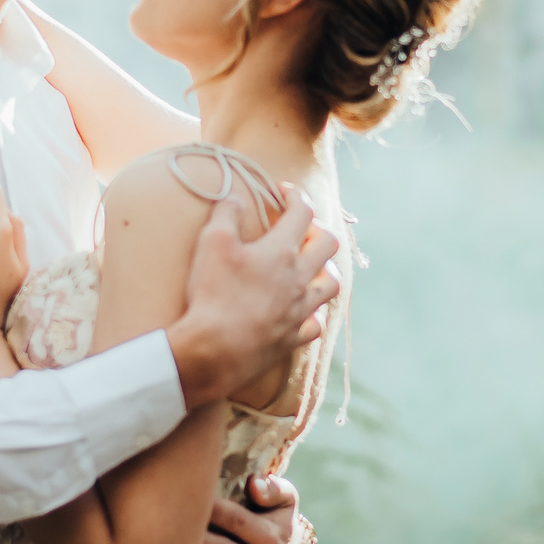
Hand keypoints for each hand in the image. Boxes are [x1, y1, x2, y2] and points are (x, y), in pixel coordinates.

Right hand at [164, 185, 340, 409]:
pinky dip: (314, 312)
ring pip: (331, 284)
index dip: (295, 195)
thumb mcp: (212, 242)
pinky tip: (304, 309)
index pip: (302, 212)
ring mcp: (300, 309)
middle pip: (328, 245)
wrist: (216, 350)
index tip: (283, 192)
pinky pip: (317, 322)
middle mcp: (300, 278)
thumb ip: (225, 213)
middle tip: (299, 229)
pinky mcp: (294, 337)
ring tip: (311, 266)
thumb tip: (234, 196)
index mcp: (282, 251)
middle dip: (318, 229)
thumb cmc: (214, 294)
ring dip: (325, 269)